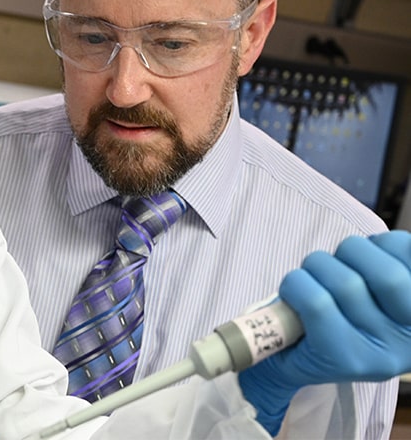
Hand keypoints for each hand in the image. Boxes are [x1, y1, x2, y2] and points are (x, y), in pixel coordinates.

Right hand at [239, 230, 410, 434]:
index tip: (291, 288)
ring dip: (350, 252)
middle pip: (344, 282)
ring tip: (344, 263)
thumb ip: (257, 347)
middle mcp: (390, 347)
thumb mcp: (286, 355)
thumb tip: (212, 353)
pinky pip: (404, 251)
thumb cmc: (316, 344)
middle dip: (318, 266)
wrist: (372, 350)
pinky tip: (373, 255)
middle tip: (314, 273)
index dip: (296, 285)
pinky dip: (384, 244)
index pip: (316, 304)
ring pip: (376, 265)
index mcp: (350, 360)